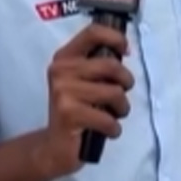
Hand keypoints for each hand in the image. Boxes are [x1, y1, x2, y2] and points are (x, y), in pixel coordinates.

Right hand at [42, 24, 133, 176]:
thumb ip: (97, 63)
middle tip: (122, 95)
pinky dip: (114, 128)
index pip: (93, 33)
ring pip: (114, 92)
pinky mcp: (69, 115)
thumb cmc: (76, 110)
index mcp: (64, 57)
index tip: (126, 49)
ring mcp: (63, 92)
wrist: (53, 147)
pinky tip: (107, 131)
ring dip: (122, 108)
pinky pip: (108, 119)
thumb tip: (124, 49)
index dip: (115, 38)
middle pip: (111, 65)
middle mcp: (61, 70)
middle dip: (126, 81)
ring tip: (113, 115)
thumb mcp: (82, 81)